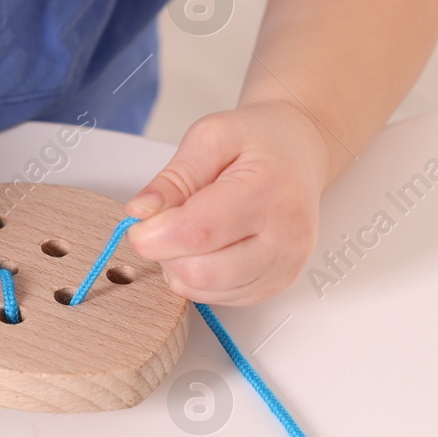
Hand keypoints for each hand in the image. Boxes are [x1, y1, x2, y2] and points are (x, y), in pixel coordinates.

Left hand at [124, 101, 327, 304]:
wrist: (298, 154)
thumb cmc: (259, 142)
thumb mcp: (210, 137)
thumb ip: (173, 178)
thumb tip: (141, 212)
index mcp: (267, 191)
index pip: (199, 232)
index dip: (156, 236)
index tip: (140, 224)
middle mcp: (285, 235)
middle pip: (203, 272)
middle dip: (167, 254)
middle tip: (165, 226)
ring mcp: (284, 265)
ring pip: (208, 291)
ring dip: (181, 268)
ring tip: (189, 233)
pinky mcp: (277, 284)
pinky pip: (221, 298)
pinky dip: (200, 279)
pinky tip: (207, 249)